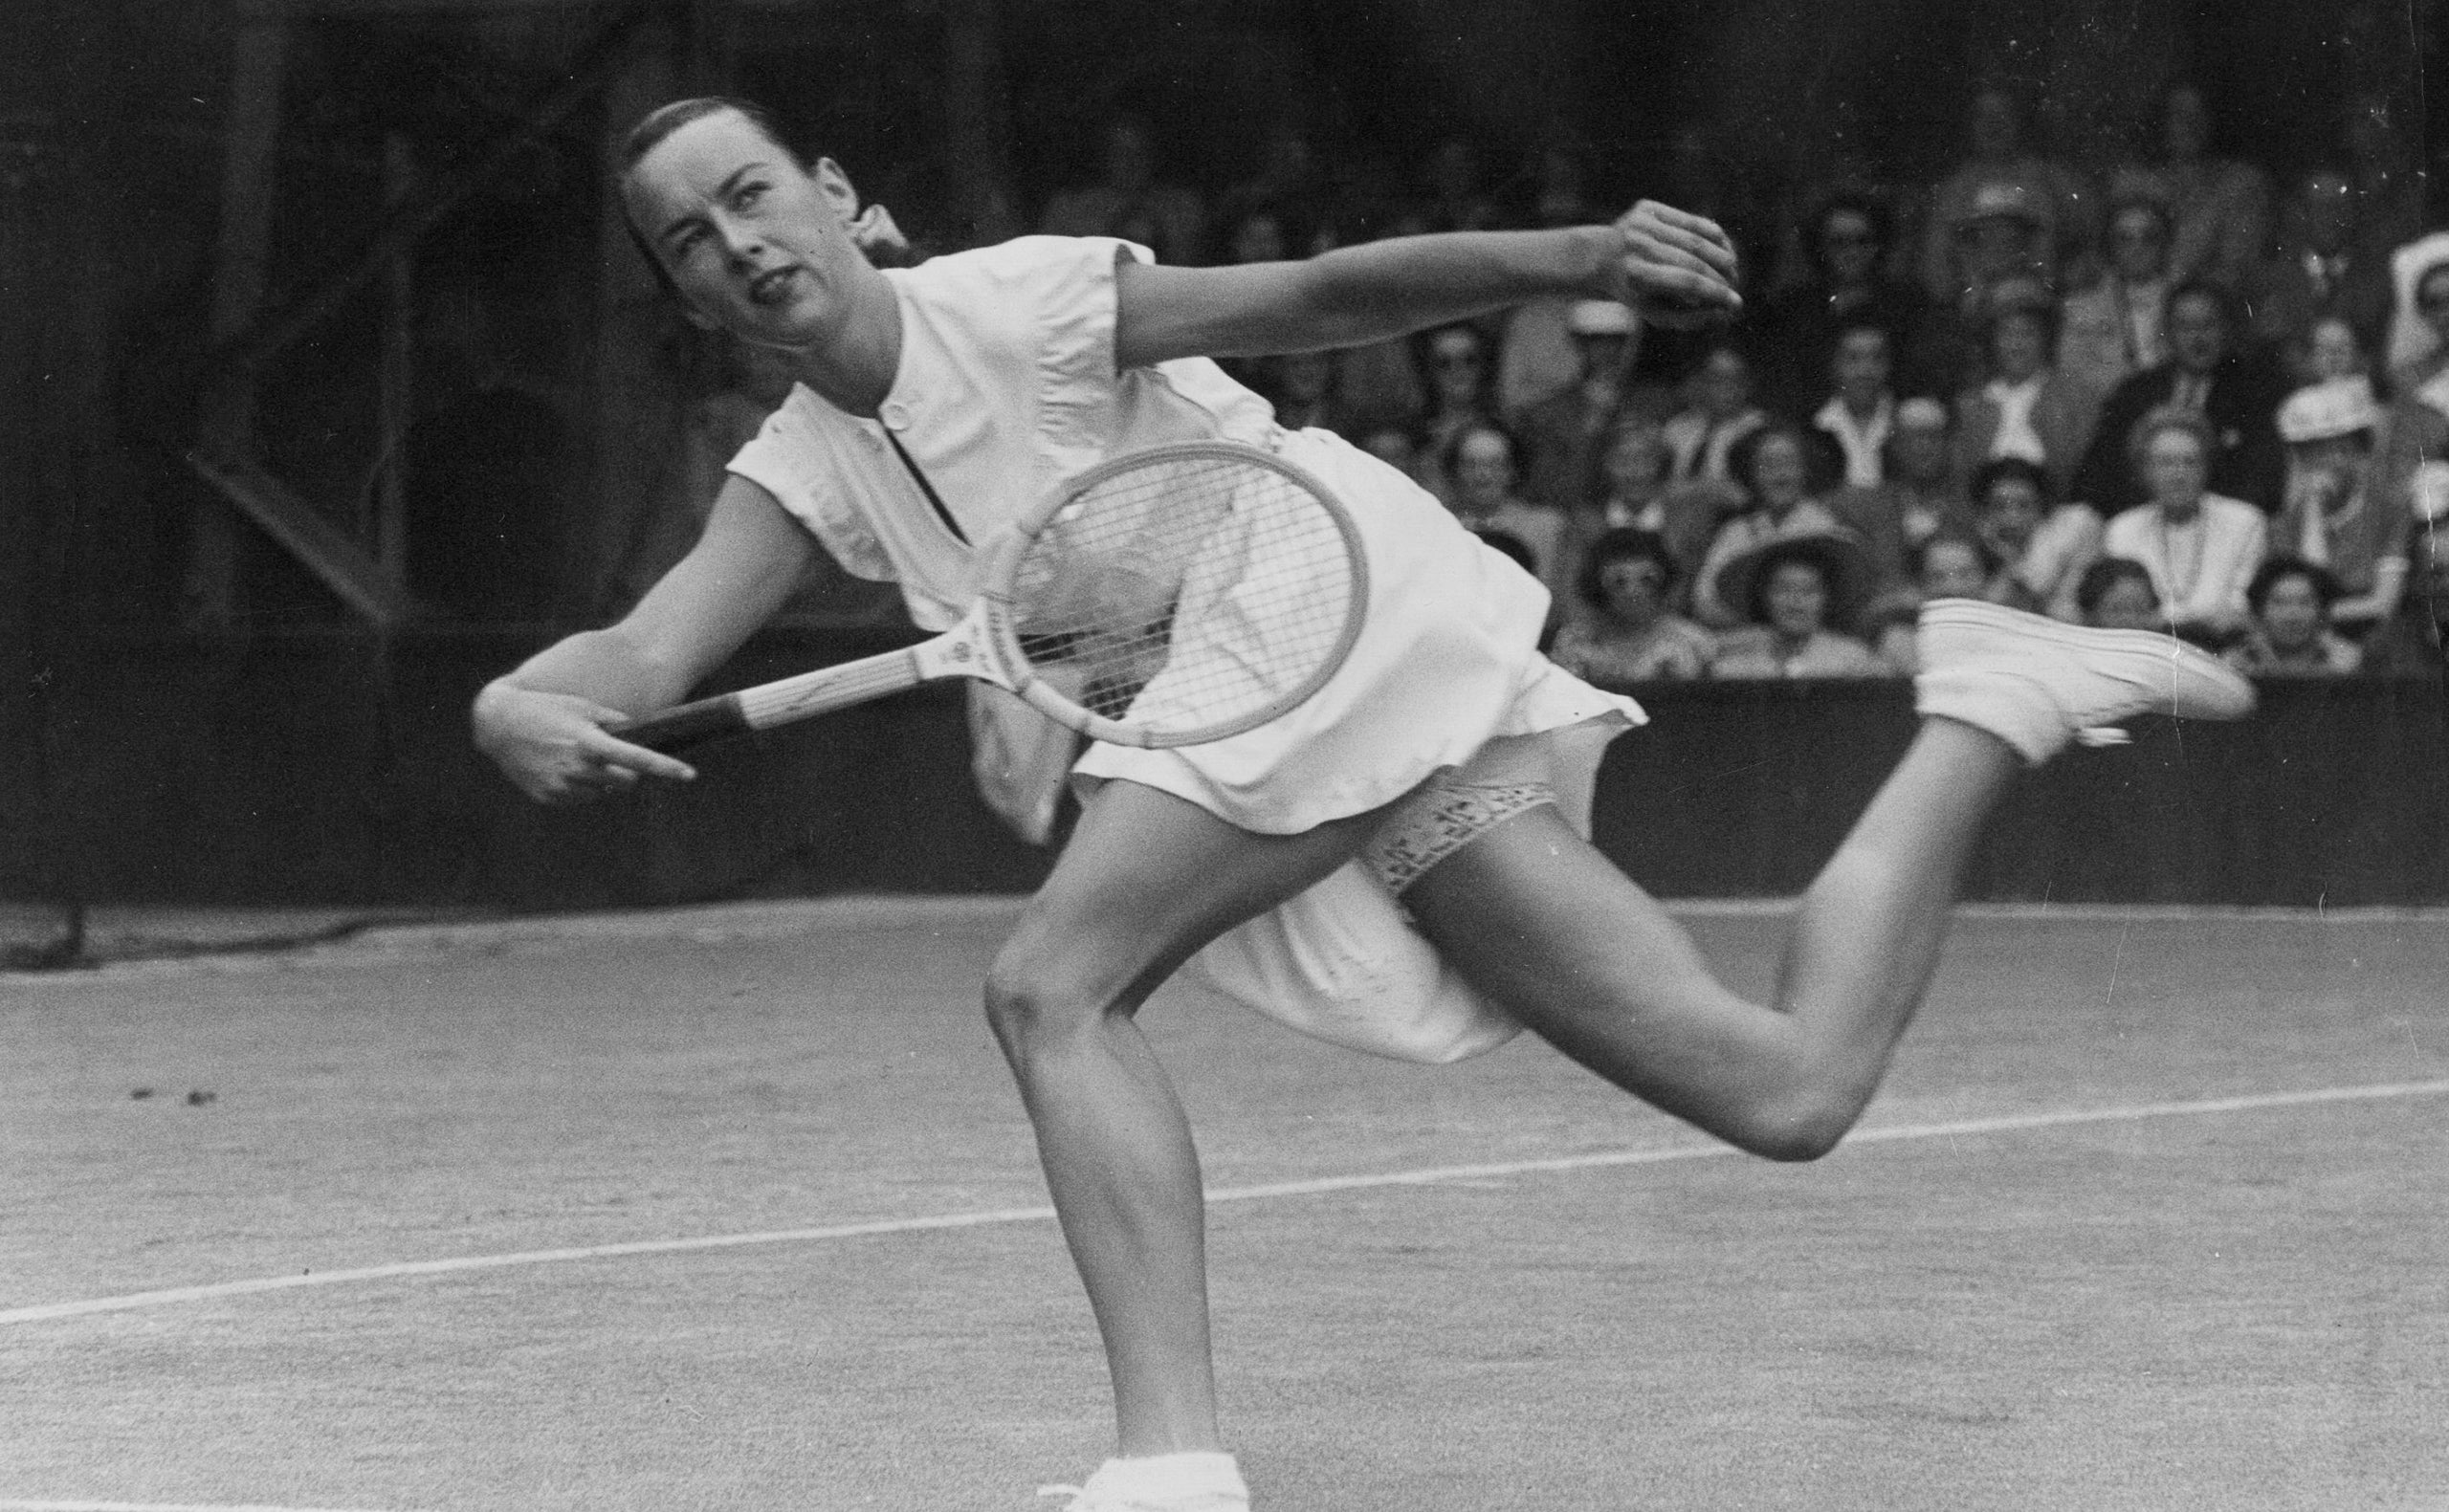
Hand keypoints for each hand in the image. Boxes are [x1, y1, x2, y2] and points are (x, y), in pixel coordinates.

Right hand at [471, 682, 696, 805]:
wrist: (498, 726)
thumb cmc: (546, 709)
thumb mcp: (581, 707)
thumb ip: (614, 721)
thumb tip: (638, 733)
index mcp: (590, 743)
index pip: (638, 759)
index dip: (666, 768)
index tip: (690, 775)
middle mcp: (578, 768)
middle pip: (627, 781)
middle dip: (629, 772)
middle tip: (614, 755)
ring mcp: (563, 786)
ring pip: (604, 791)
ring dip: (603, 779)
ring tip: (577, 756)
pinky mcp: (550, 797)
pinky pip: (581, 797)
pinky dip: (581, 786)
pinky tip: (562, 767)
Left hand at [1603, 201, 1741, 328]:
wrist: (1597, 257)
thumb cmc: (1633, 291)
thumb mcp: (1654, 312)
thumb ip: (1689, 319)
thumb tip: (1724, 314)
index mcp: (1636, 275)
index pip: (1687, 281)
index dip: (1716, 292)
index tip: (1736, 303)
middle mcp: (1637, 245)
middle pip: (1693, 260)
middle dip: (1721, 275)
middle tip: (1736, 286)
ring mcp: (1641, 223)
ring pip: (1694, 238)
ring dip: (1720, 254)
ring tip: (1733, 269)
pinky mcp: (1646, 208)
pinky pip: (1688, 220)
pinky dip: (1711, 234)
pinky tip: (1724, 248)